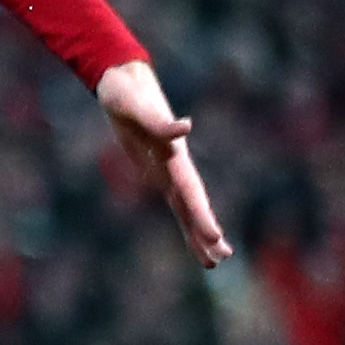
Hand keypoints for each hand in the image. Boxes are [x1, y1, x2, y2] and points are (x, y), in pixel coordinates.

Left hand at [94, 59, 231, 267]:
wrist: (123, 83)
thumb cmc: (126, 94)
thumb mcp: (135, 107)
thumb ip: (160, 121)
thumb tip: (186, 125)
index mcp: (172, 155)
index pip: (190, 190)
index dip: (201, 213)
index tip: (215, 236)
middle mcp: (174, 165)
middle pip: (193, 204)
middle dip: (204, 231)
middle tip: (221, 259)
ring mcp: (167, 169)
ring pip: (186, 207)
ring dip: (198, 233)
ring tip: (215, 261)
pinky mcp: (157, 171)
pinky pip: (173, 201)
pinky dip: (184, 219)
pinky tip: (196, 238)